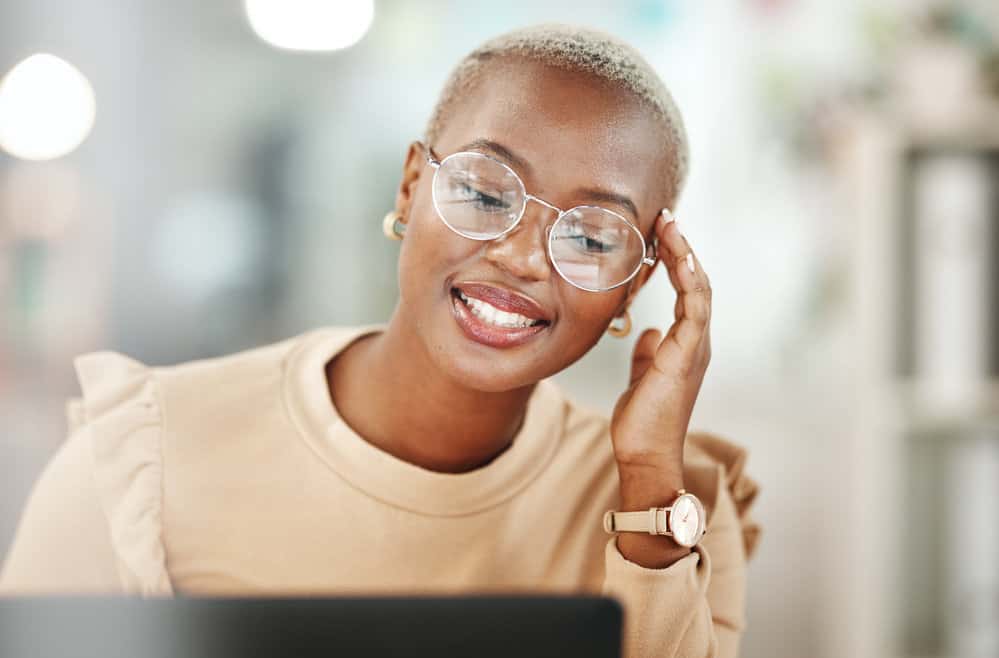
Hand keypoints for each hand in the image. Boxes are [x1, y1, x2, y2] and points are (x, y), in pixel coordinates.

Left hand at [610, 209, 711, 485]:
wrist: (645, 453)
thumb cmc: (643, 420)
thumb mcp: (643, 377)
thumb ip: (648, 354)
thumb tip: (648, 334)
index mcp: (686, 343)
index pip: (687, 289)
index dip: (677, 258)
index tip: (659, 230)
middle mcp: (696, 341)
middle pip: (696, 281)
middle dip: (681, 246)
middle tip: (665, 215)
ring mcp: (695, 348)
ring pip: (699, 290)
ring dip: (686, 256)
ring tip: (671, 226)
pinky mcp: (686, 357)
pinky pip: (695, 311)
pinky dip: (691, 283)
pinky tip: (681, 259)